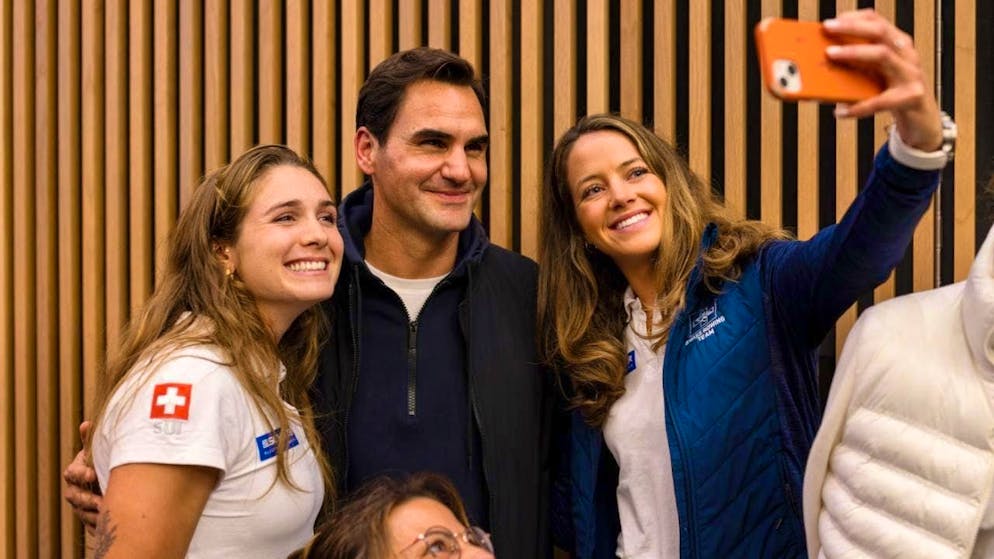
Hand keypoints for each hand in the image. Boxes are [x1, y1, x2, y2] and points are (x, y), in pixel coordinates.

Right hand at [62, 421, 101, 530]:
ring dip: (93, 514)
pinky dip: (99, 526)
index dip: (81, 474)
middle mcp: (75, 490)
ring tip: (108, 512)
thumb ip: (92, 441)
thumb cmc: (107, 461)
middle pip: (73, 497)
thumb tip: (86, 424)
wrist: (116, 481)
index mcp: (76, 471)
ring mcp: (81, 506)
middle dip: (86, 499)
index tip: (93, 474)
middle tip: (102, 501)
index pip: (72, 474)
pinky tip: (110, 523)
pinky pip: (91, 526)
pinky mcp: (90, 520)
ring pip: (82, 513)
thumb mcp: (101, 451)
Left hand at [823, 9, 942, 151]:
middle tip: (828, 29)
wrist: (922, 118)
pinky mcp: (910, 97)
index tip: (833, 20)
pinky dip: (859, 107)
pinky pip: (881, 100)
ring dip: (854, 53)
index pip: (878, 22)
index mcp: (898, 45)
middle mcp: (906, 55)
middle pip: (880, 32)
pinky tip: (841, 112)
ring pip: (882, 56)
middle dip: (852, 28)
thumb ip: (858, 65)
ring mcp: (910, 74)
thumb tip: (825, 61)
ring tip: (831, 56)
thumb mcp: (877, 74)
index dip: (855, 18)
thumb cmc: (895, 93)